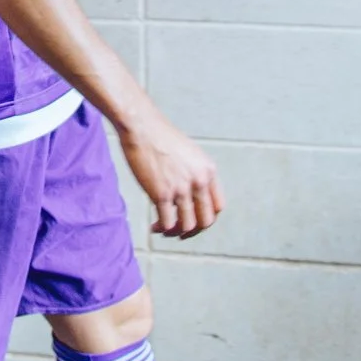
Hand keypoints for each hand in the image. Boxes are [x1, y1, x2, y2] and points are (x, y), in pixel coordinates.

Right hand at [119, 115, 222, 238]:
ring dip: (176, 233)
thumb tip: (190, 194)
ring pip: (187, 225)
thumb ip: (195, 174)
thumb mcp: (189, 153)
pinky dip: (161, 229)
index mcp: (208, 171)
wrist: (141, 127)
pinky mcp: (162, 194)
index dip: (207, 218)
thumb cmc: (160, 136)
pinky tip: (154, 226)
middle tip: (181, 232)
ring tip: (164, 230)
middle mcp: (199, 181)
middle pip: (206, 221)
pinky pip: (168, 222)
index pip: (218, 206)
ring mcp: (181, 189)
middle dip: (193, 231)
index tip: (195, 220)